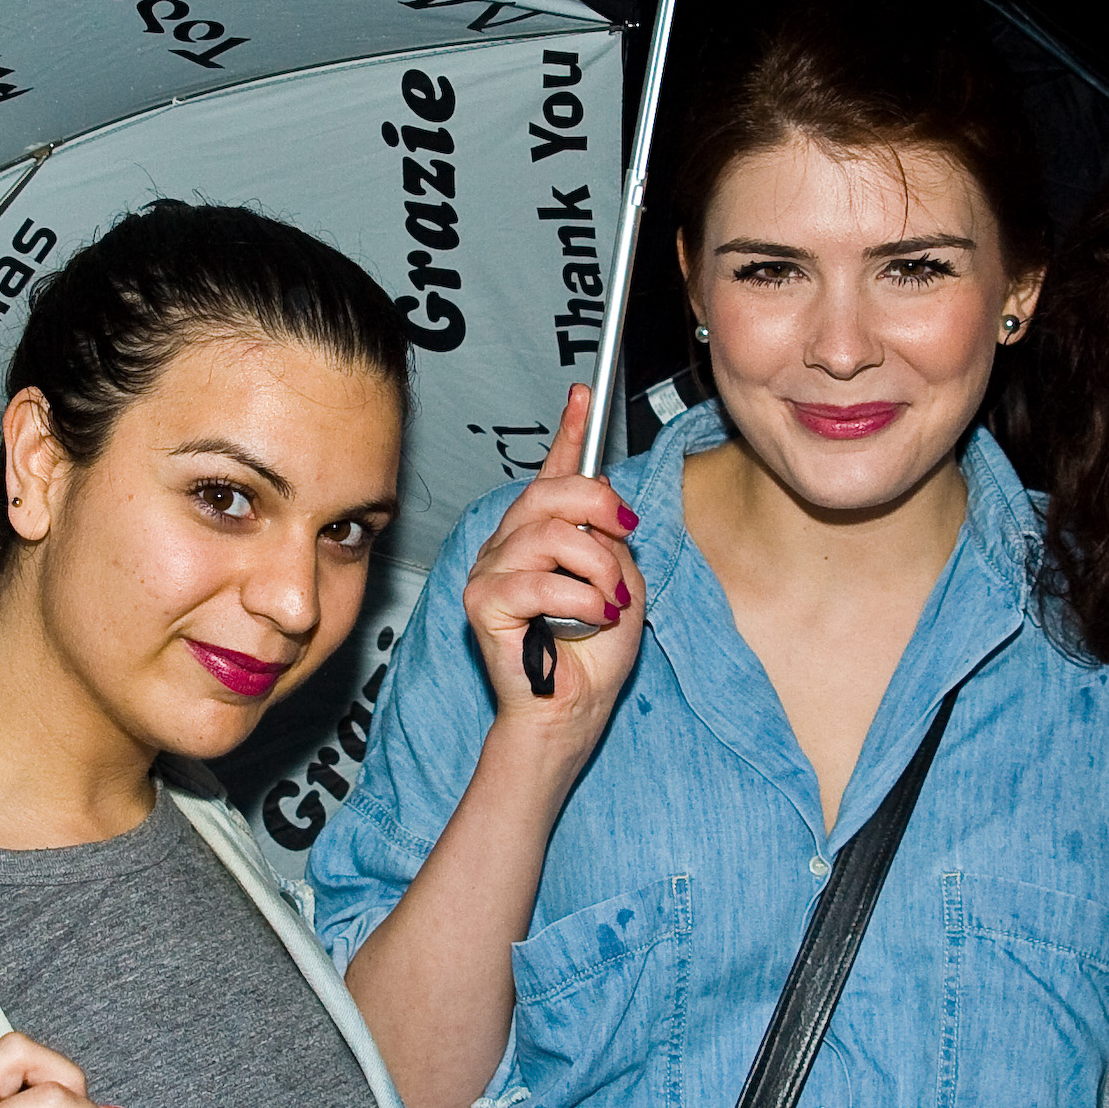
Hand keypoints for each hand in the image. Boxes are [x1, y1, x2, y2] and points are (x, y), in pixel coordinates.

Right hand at [463, 383, 644, 741]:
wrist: (572, 712)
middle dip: (598, 503)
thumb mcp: (622, 585)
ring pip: (546, 535)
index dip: (569, 432)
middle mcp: (508, 547)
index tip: (585, 395)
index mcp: (541, 537)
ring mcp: (491, 573)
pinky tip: (594, 617)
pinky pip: (535, 582)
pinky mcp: (483, 605)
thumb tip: (605, 511)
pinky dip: (578, 598)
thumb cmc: (593, 657)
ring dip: (595, 565)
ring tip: (610, 599)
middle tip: (625, 530)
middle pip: (549, 493)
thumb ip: (612, 544)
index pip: (553, 475)